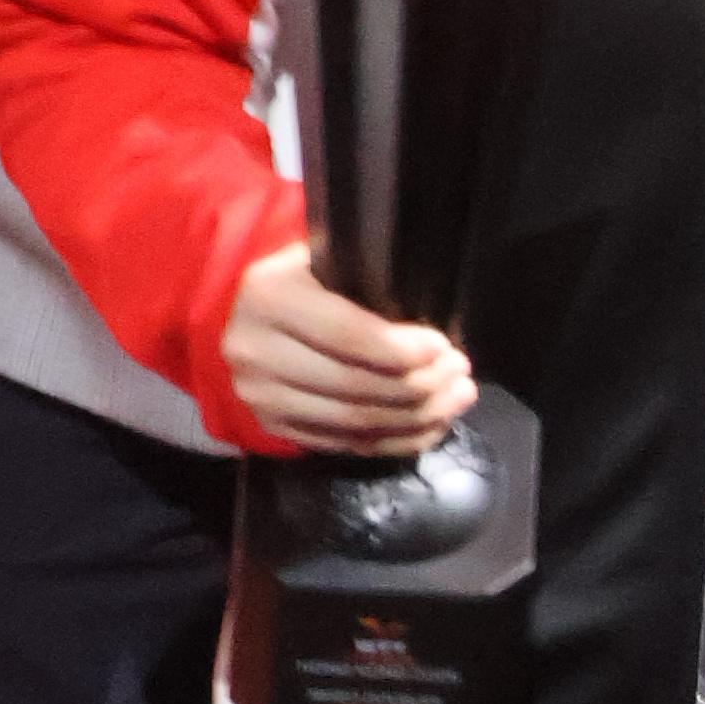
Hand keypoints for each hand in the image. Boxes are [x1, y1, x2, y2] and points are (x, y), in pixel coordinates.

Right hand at [224, 240, 473, 458]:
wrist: (244, 310)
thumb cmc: (303, 276)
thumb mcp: (324, 258)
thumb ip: (366, 277)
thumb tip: (435, 309)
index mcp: (269, 296)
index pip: (346, 333)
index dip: (402, 348)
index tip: (443, 347)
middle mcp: (254, 351)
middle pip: (353, 385)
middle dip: (419, 385)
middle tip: (460, 374)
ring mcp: (260, 396)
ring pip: (354, 422)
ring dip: (416, 417)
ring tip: (456, 399)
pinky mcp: (273, 428)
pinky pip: (345, 445)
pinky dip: (395, 441)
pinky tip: (430, 426)